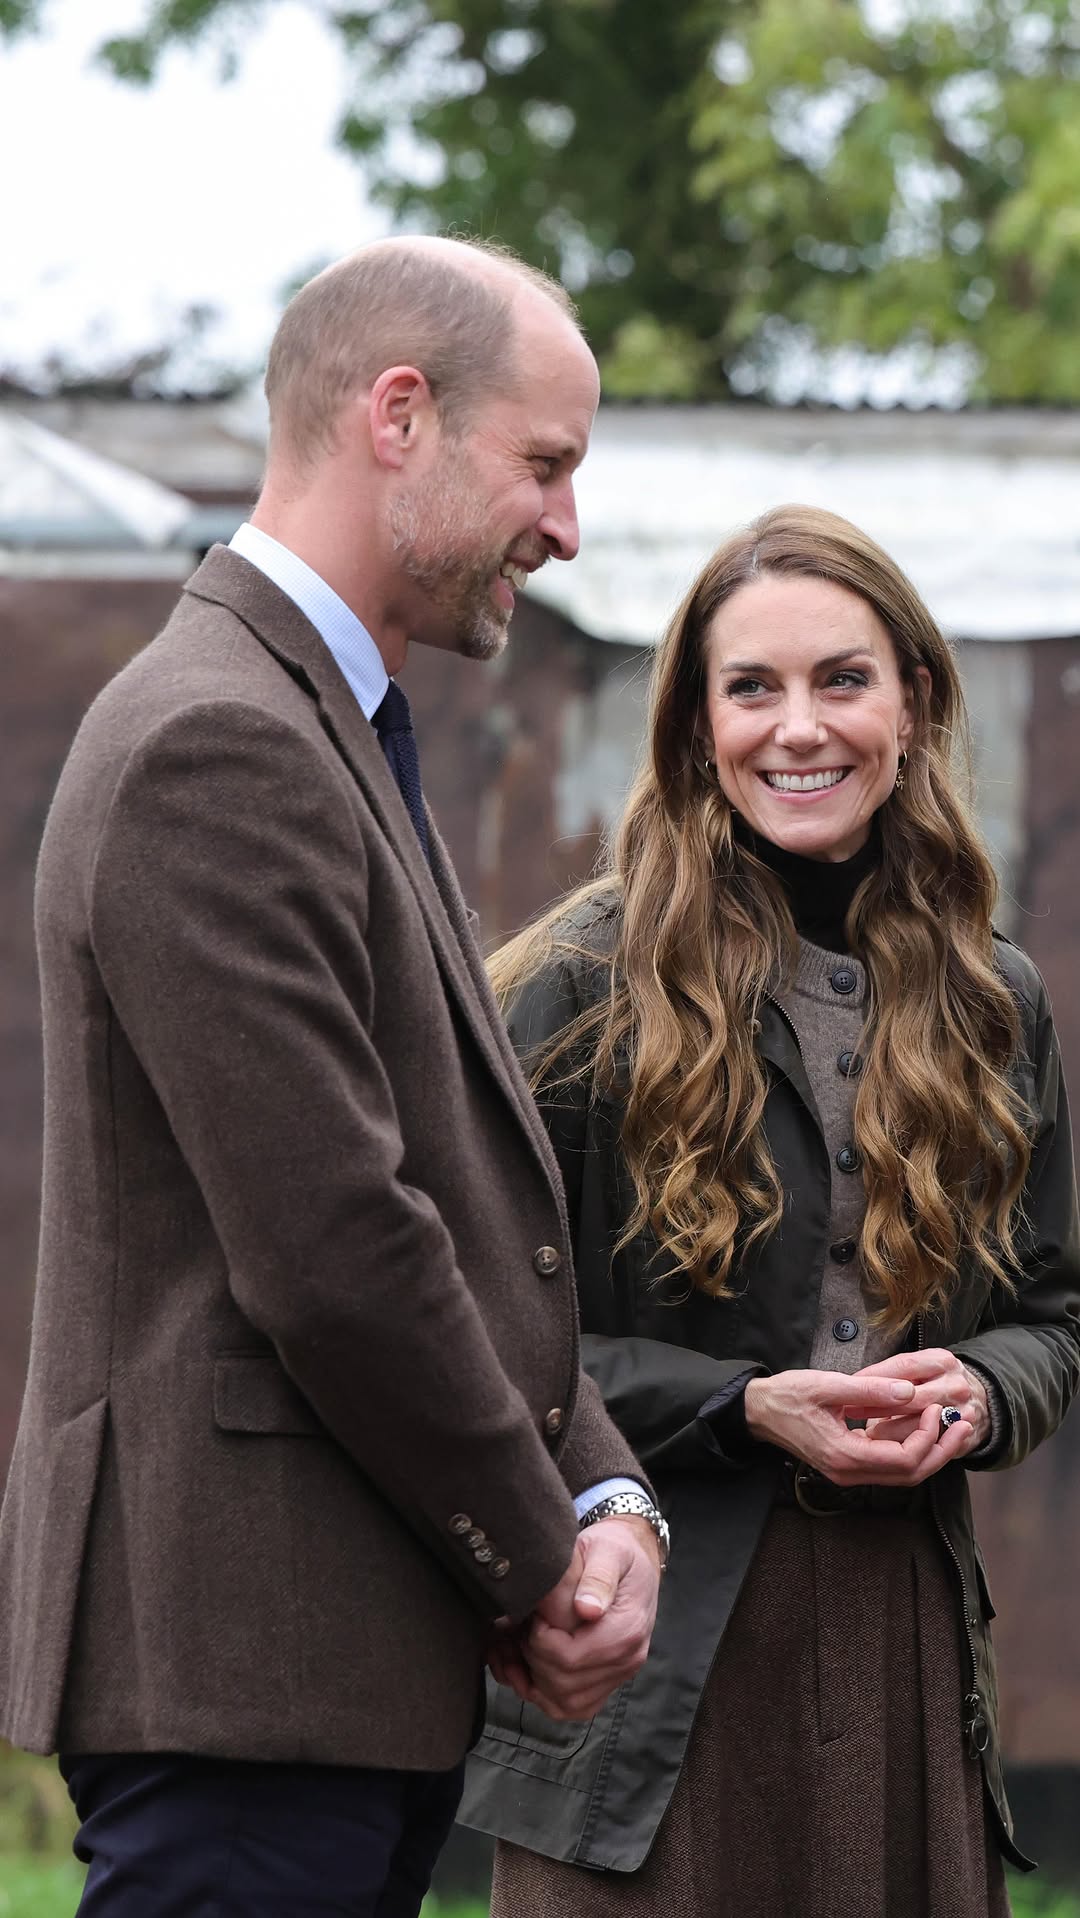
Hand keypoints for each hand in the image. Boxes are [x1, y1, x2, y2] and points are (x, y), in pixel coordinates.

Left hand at [497, 1516, 660, 1721]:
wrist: (633, 1557)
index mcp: (627, 1630)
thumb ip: (598, 1577)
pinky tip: (520, 1664)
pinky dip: (539, 1691)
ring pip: (562, 1703)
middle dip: (529, 1657)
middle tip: (518, 1625)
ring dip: (528, 1680)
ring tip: (509, 1647)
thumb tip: (586, 1610)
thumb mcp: (607, 1550)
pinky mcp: (603, 1681)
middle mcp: (626, 1660)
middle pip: (562, 1684)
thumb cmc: (615, 1549)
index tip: (534, 1613)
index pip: (570, 1659)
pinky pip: (569, 1705)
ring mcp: (616, 1675)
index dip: (538, 1641)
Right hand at [744, 1367, 973, 1485]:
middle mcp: (849, 1472)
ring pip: (903, 1475)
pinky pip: (890, 1466)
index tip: (935, 1408)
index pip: (903, 1460)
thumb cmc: (788, 1395)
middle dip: (942, 1451)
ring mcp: (849, 1472)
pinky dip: (913, 1450)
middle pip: (910, 1475)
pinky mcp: (849, 1464)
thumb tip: (910, 1392)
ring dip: (931, 1453)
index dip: (928, 1437)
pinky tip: (925, 1431)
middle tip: (964, 1425)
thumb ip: (870, 1389)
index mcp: (844, 1454)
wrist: (759, 1411)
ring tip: (953, 1428)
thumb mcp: (827, 1385)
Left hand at [856, 1349, 990, 1455]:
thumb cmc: (938, 1381)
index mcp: (942, 1361)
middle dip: (875, 1409)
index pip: (902, 1368)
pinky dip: (905, 1449)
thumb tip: (856, 1383)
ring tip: (867, 1433)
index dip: (872, 1379)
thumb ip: (890, 1373)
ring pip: (917, 1430)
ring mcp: (963, 1413)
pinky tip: (888, 1446)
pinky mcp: (965, 1438)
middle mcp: (955, 1386)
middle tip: (852, 1413)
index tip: (850, 1389)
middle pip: (909, 1401)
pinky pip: (928, 1449)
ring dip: (887, 1434)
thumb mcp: (919, 1365)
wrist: (981, 1398)